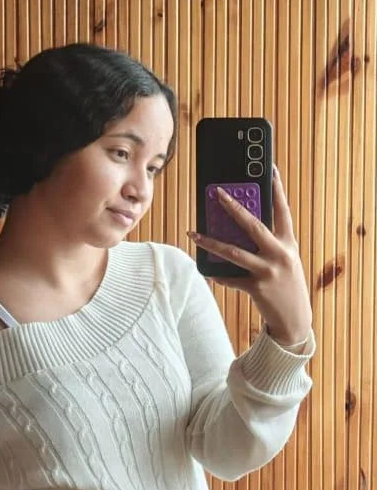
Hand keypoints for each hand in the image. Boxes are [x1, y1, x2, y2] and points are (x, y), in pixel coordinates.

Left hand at [188, 166, 312, 346]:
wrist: (295, 320)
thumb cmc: (286, 284)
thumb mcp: (285, 259)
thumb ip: (268, 243)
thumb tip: (239, 227)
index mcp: (288, 243)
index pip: (283, 210)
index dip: (277, 189)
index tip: (271, 169)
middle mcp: (280, 254)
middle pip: (253, 225)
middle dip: (233, 207)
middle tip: (217, 193)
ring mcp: (268, 271)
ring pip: (234, 252)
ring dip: (211, 242)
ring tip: (194, 233)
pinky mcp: (257, 288)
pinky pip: (230, 278)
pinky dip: (218, 274)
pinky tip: (208, 270)